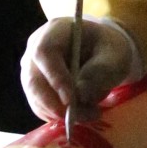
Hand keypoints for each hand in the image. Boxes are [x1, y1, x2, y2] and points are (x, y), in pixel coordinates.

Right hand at [21, 17, 136, 123]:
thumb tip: (80, 95)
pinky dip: (58, 116)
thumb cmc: (107, 48)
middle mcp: (36, 48)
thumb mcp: (114, 55)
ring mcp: (33, 68)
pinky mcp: (36, 87)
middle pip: (33, 80)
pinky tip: (80, 116)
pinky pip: (40, 106)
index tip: (71, 100)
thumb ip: (100, 71)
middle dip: (56, 104)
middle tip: (83, 116)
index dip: (55, 77)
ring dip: (60, 113)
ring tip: (90, 115)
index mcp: (55, 31)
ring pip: (35, 97)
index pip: (44, 52)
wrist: (102, 51)